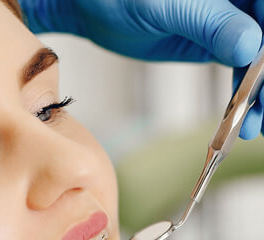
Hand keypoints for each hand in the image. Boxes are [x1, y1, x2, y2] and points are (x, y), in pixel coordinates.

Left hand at [19, 0, 263, 137]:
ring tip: (253, 127)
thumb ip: (209, 23)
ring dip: (257, 95)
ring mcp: (228, 22)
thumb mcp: (166, 8)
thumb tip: (249, 46)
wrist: (93, 8)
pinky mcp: (212, 43)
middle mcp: (236, 3)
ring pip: (256, 60)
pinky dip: (240, 95)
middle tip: (261, 113)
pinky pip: (237, 70)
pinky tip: (240, 119)